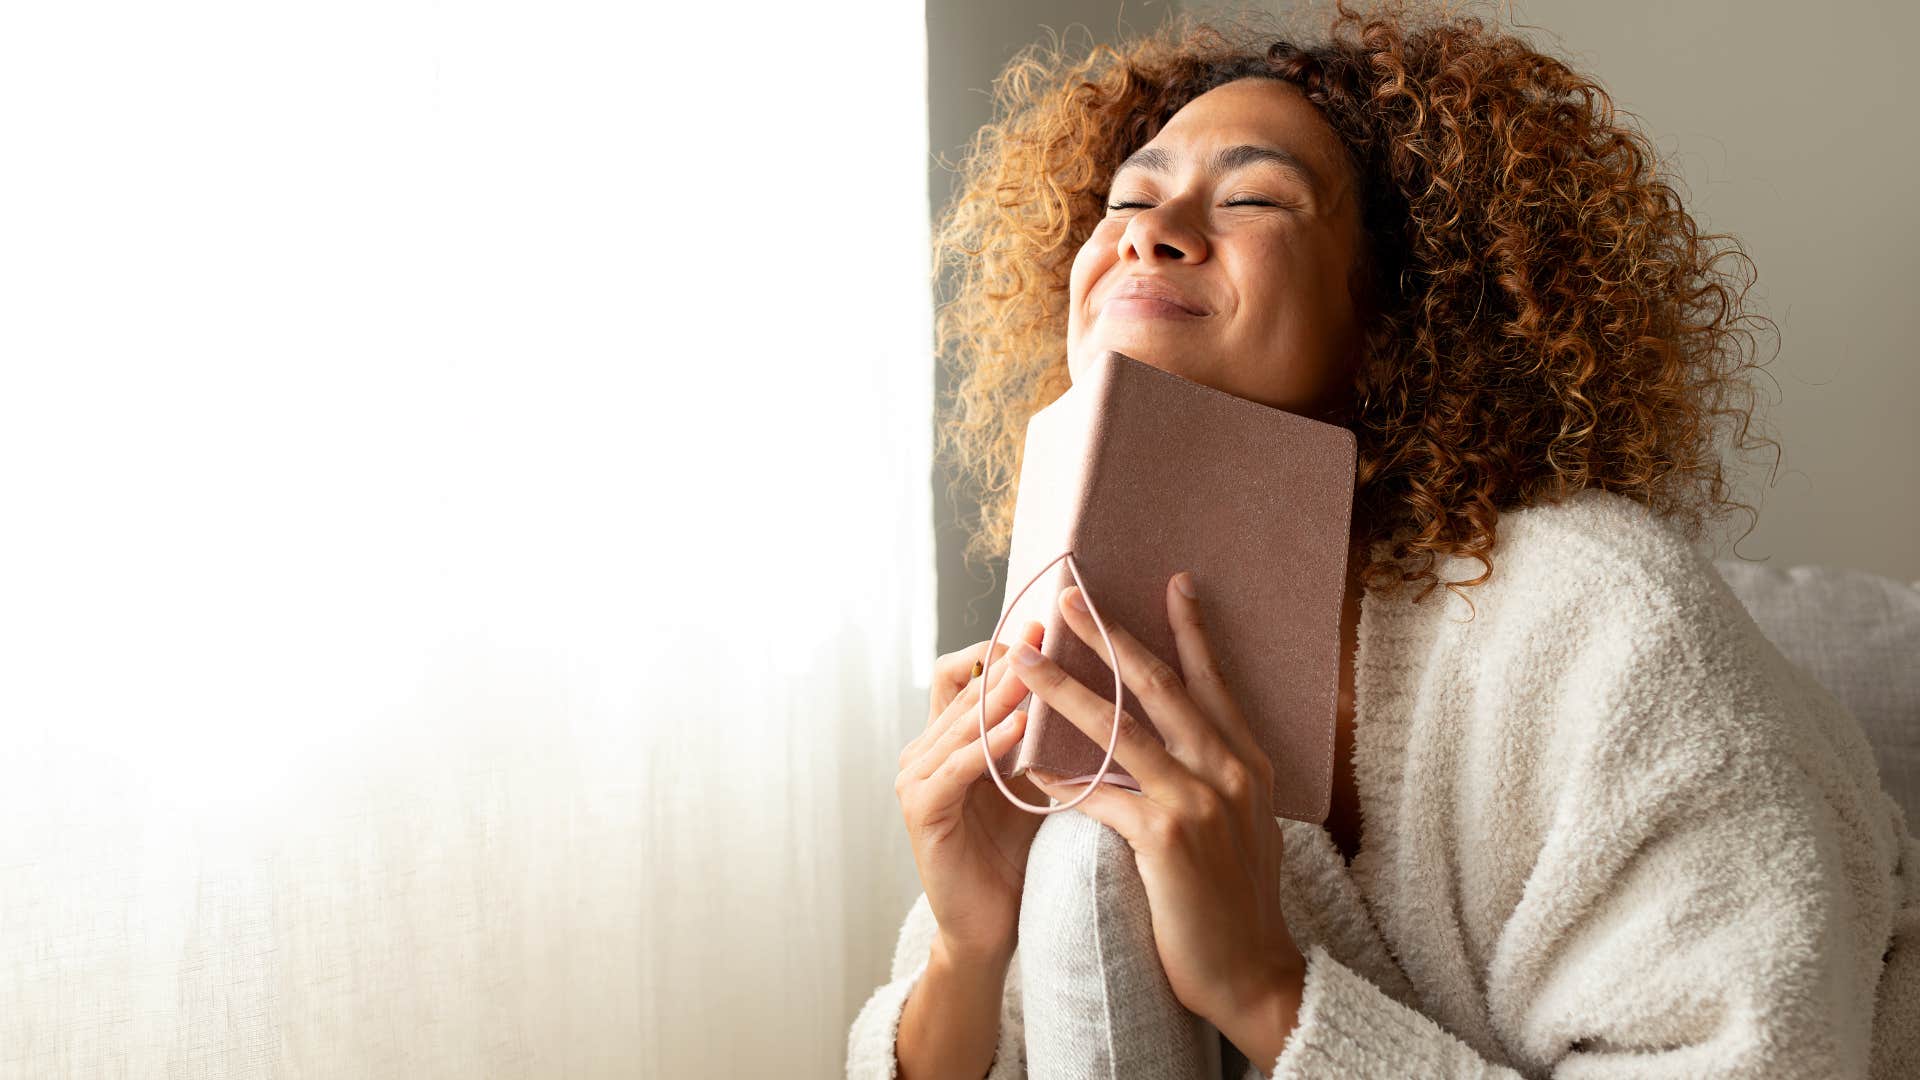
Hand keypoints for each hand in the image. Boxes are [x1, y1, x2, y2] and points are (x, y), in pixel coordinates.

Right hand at [894, 622, 1054, 964]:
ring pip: (959, 720)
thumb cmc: (1021, 851)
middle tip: (1046, 629)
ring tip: (1039, 670)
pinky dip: (988, 744)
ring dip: (1000, 694)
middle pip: (962, 686)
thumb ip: (1041, 732)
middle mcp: (924, 749)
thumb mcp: (1034, 778)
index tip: (1047, 625)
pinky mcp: (921, 810)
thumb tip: (1087, 677)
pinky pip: (955, 766)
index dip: (1001, 646)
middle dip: (1007, 659)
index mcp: (948, 737)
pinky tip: (1022, 728)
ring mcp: (916, 778)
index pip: (965, 670)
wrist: (995, 926)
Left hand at [1013, 571, 1306, 1034]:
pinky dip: (1059, 777)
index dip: (1191, 630)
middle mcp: (1229, 769)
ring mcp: (1200, 800)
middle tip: (1069, 598)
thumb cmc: (1234, 901)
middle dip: (1109, 636)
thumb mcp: (1238, 822)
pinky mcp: (1168, 837)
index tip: (1174, 582)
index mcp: (1247, 761)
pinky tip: (1024, 762)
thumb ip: (1211, 776)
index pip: (1212, 681)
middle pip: (1159, 686)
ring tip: (1024, 662)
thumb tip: (1175, 741)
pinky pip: (1099, 795)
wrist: (1252, 974)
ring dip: (1064, 690)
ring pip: (1119, 729)